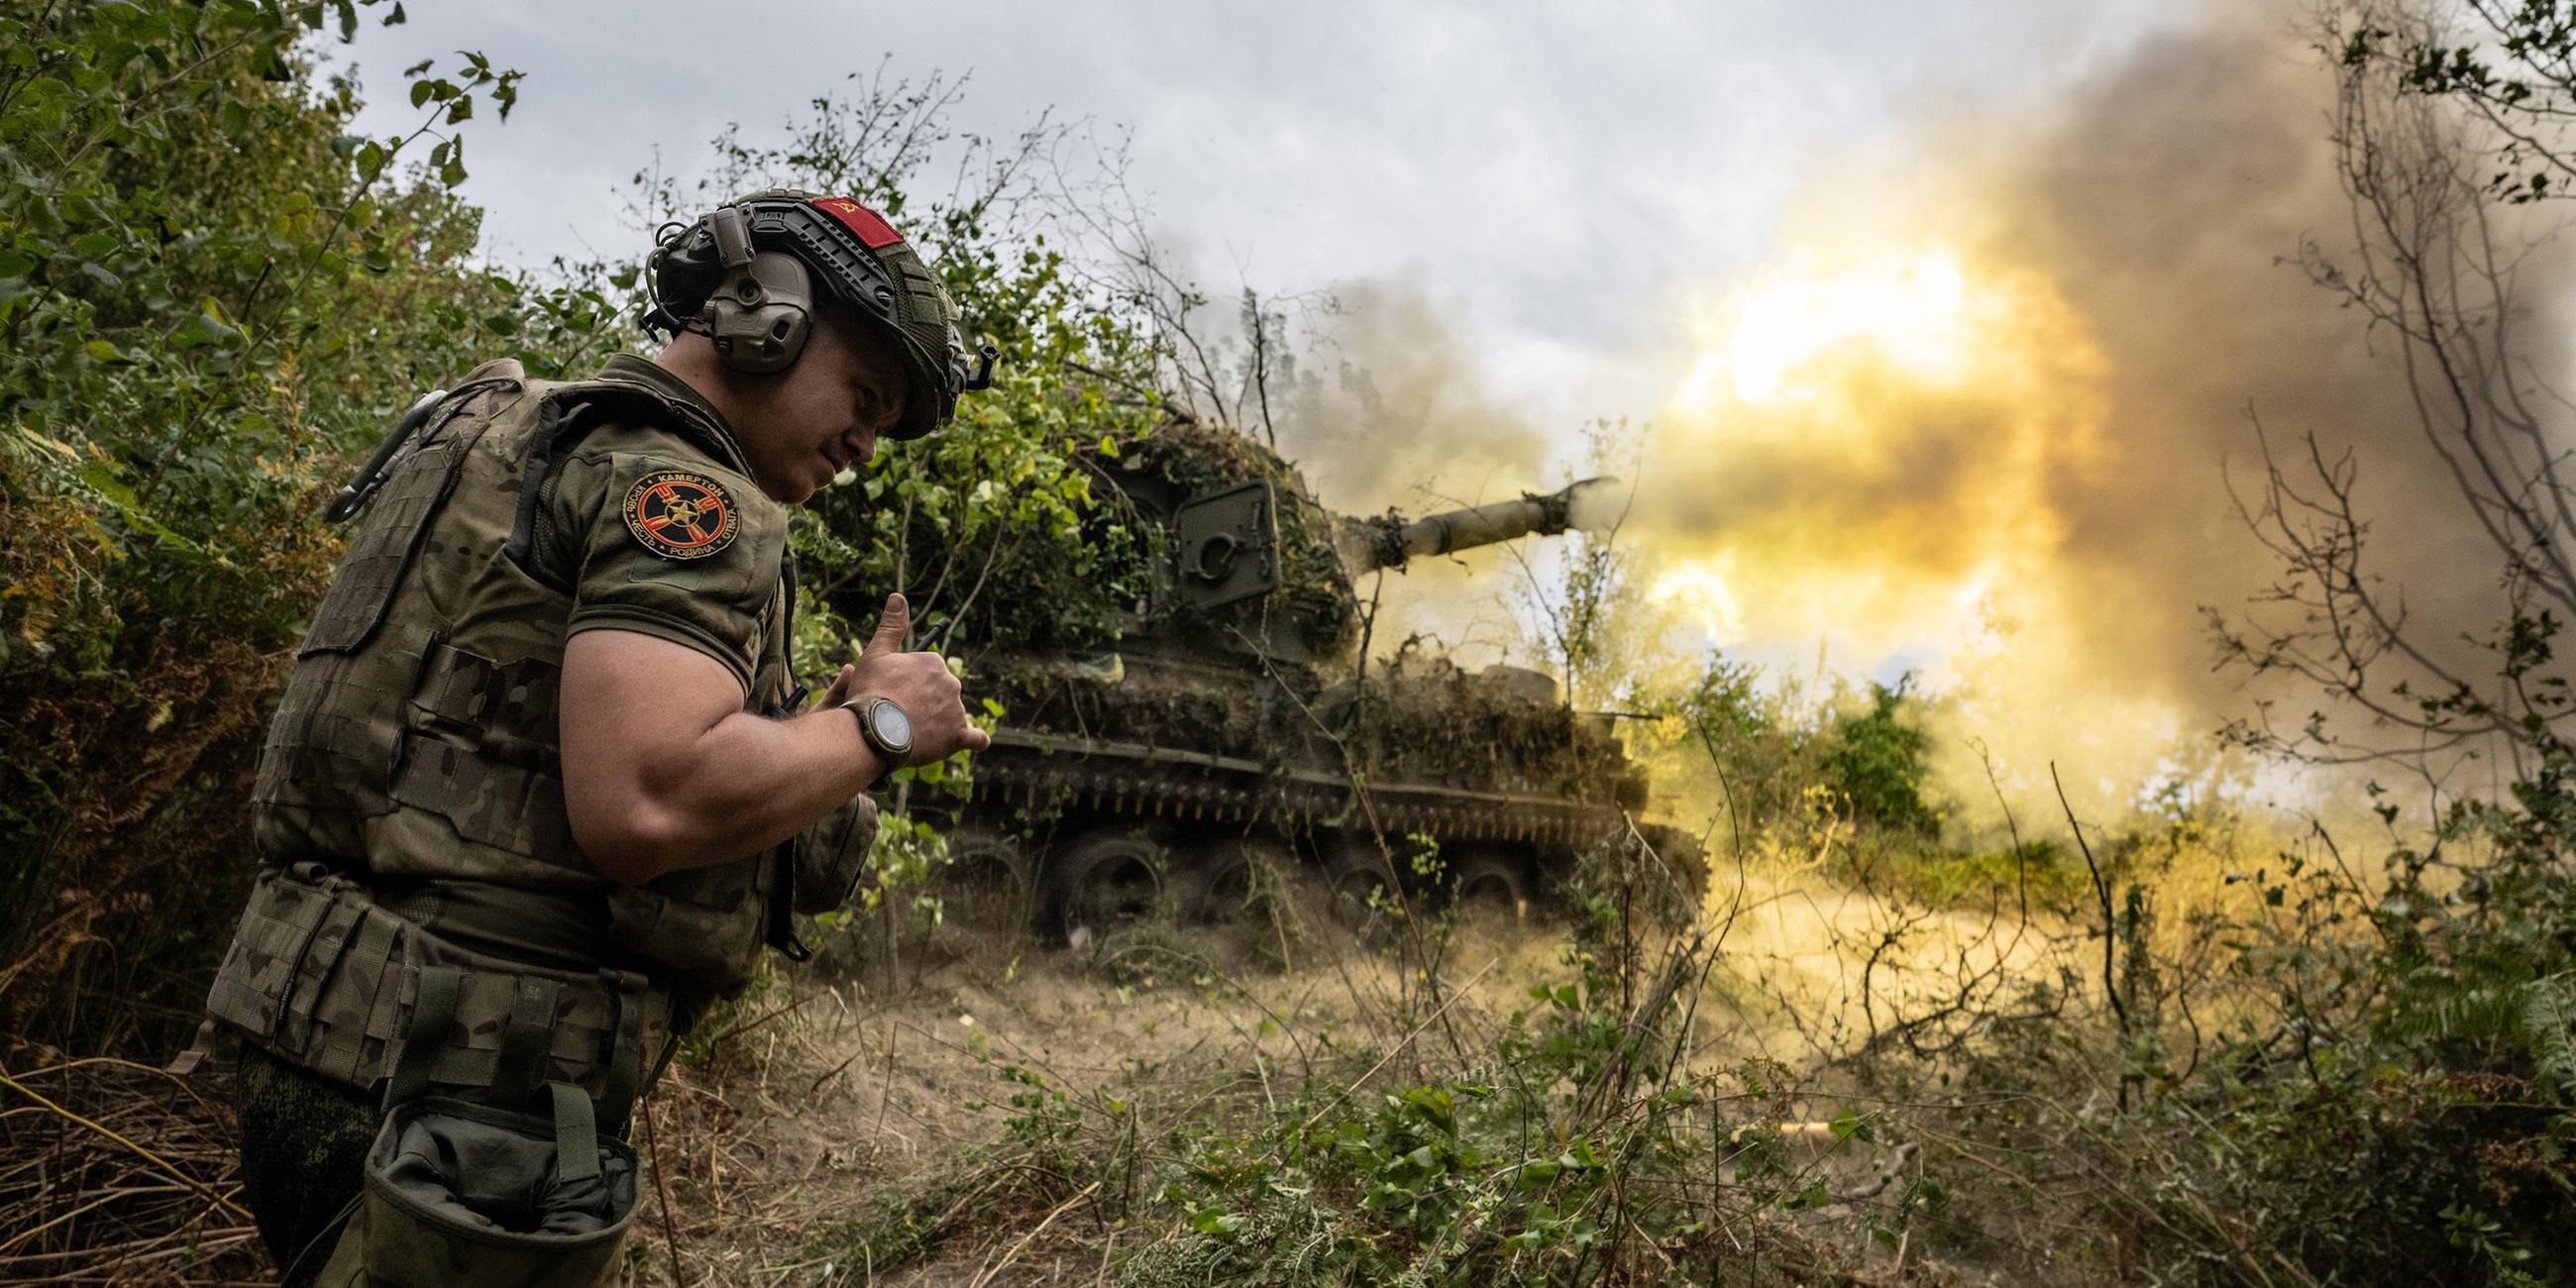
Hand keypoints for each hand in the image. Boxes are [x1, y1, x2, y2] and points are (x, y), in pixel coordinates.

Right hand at [828, 593, 990, 766]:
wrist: (873, 732)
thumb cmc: (871, 693)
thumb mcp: (876, 654)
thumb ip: (891, 626)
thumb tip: (898, 596)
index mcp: (933, 662)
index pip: (927, 673)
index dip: (910, 684)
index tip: (894, 694)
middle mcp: (951, 682)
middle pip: (940, 693)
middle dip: (925, 702)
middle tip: (900, 715)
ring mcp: (956, 710)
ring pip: (950, 715)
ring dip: (938, 722)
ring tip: (911, 732)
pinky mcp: (958, 735)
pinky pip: (975, 738)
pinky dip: (976, 739)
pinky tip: (977, 740)